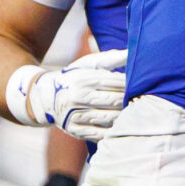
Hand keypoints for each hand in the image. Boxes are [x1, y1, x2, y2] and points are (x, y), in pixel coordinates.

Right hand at [9, 48, 128, 140]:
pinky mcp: (74, 130)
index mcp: (84, 78)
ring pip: (111, 118)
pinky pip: (101, 134)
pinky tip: (119, 126)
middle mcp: (78, 96)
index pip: (116, 82)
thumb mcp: (88, 65)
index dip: (131, 85)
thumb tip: (131, 52)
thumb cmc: (74, 78)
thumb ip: (111, 59)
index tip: (140, 86)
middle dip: (130, 101)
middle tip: (141, 101)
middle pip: (115, 101)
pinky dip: (113, 131)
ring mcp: (75, 115)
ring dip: (124, 116)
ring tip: (133, 113)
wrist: (43, 97)